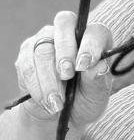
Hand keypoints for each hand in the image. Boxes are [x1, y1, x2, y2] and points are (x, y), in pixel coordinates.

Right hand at [15, 11, 112, 129]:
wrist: (59, 113)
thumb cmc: (84, 99)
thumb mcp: (96, 96)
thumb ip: (98, 81)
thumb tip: (99, 67)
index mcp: (94, 40)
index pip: (93, 31)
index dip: (89, 45)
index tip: (84, 65)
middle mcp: (70, 33)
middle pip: (64, 26)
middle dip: (65, 52)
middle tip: (66, 76)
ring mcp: (46, 39)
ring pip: (42, 49)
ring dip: (49, 79)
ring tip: (57, 103)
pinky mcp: (27, 53)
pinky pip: (27, 65)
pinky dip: (36, 86)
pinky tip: (45, 102)